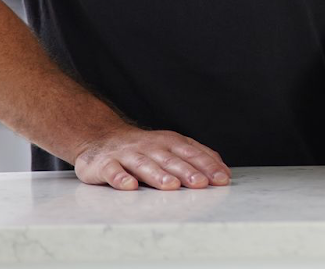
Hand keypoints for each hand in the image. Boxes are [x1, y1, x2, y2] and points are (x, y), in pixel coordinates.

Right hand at [73, 127, 229, 190]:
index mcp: (169, 142)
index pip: (192, 154)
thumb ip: (197, 156)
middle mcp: (150, 147)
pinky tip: (130, 186)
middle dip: (187, 171)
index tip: (221, 179)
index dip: (207, 166)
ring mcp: (127, 155)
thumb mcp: (172, 146)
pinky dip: (120, 178)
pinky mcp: (105, 164)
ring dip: (158, 175)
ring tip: (171, 185)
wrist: (101, 138)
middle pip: (170, 160)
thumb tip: (224, 171)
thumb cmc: (144, 148)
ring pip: (144, 164)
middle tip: (201, 183)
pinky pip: (112, 171)